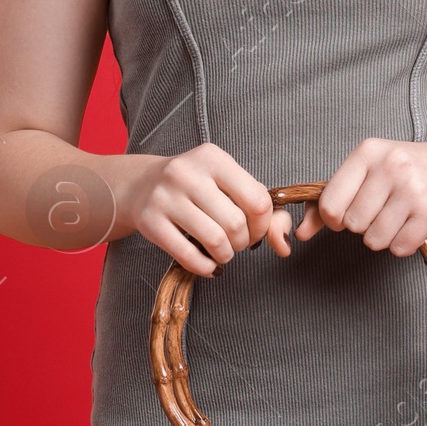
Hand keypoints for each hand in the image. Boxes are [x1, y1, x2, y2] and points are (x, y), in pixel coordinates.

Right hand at [119, 143, 276, 274]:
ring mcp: (165, 197)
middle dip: (242, 242)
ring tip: (222, 252)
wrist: (142, 185)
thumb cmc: (197, 187)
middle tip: (235, 242)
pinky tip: (207, 263)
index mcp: (213, 158)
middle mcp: (187, 173)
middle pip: (236, 223)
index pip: (258, 200)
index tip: (255, 231)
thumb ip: (266, 210)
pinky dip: (205, 267)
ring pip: (215, 241)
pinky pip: (188, 256)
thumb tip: (284, 244)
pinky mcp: (150, 221)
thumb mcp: (229, 185)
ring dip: (225, 256)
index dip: (263, 225)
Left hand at [294, 137, 426, 257]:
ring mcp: (412, 189)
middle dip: (365, 226)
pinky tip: (416, 225)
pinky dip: (405, 244)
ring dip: (386, 237)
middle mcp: (390, 166)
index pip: (330, 204)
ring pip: (375, 240)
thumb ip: (332, 199)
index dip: (335, 219)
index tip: (349, 214)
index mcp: (368, 151)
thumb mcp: (371, 171)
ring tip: (401, 217)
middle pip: (353, 226)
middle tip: (385, 210)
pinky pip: (400, 248)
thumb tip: (299, 233)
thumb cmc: (411, 170)